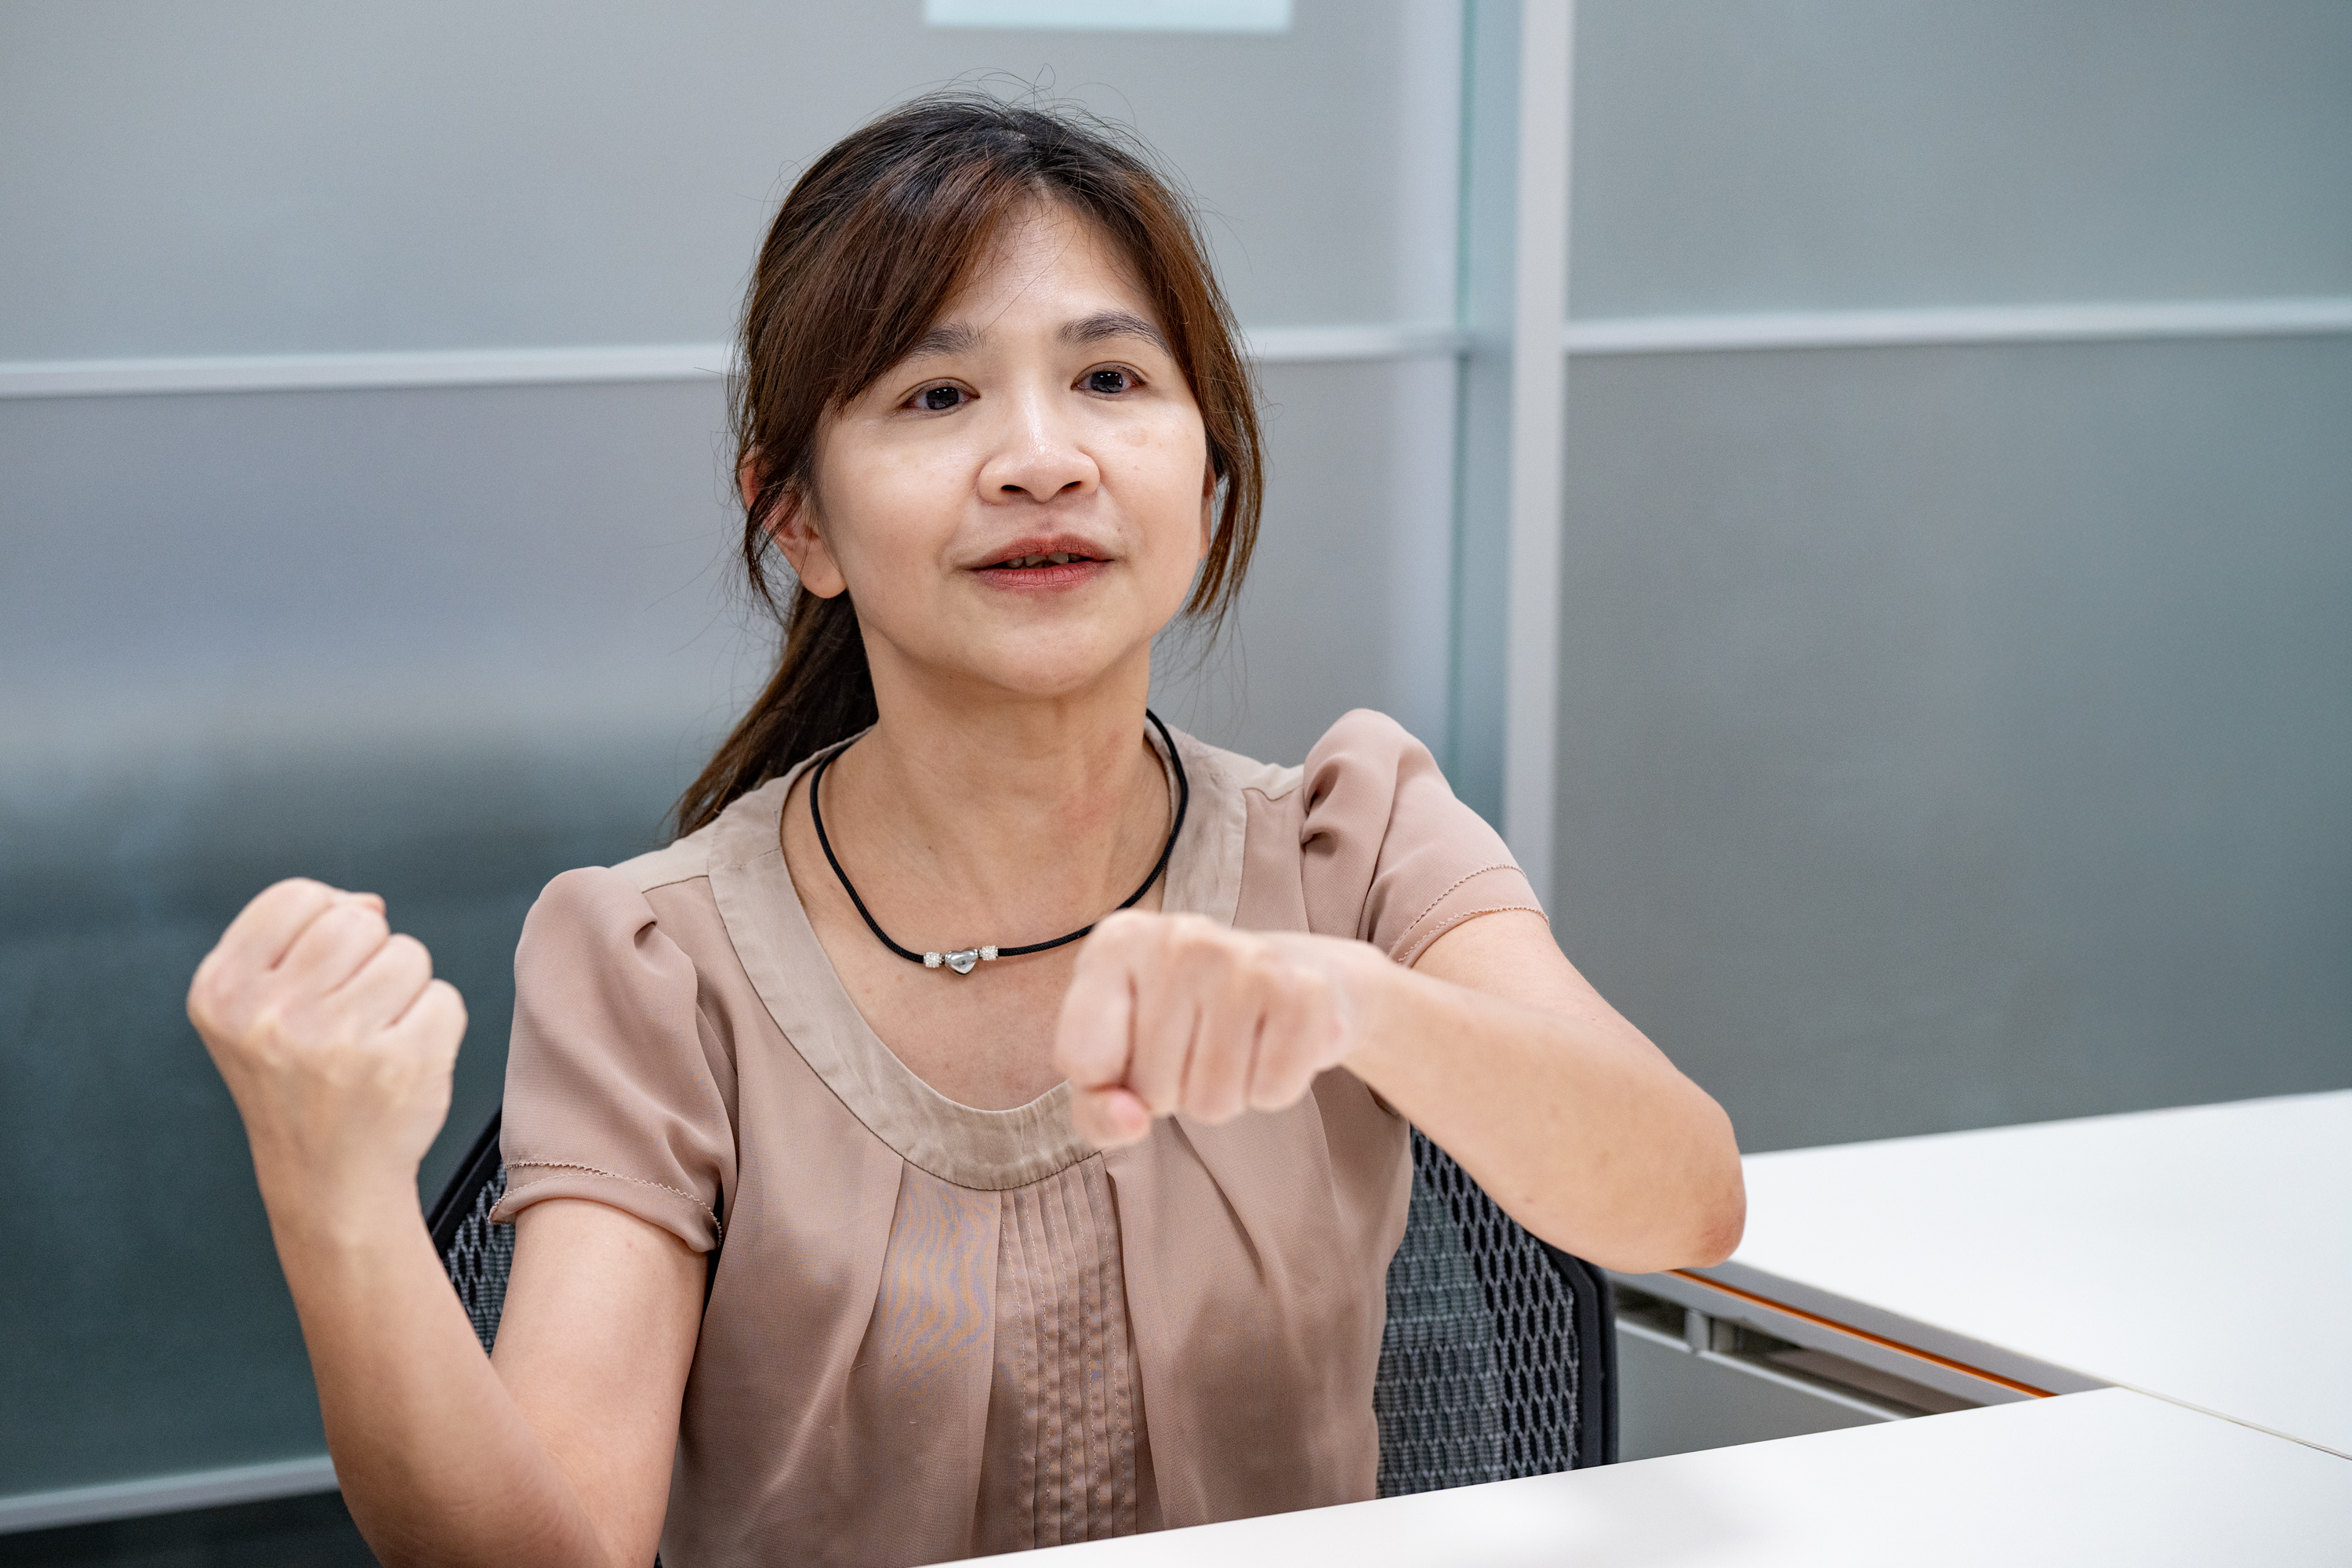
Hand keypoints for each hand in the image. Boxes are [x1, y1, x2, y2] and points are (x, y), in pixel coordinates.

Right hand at [188, 879, 465, 1210]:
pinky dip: (434, 1023)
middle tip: (349, 1012)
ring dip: (404, 989)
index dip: (324, 920)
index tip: (320, 970)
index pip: (296, 896)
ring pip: (407, 953)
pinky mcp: (401, 1063)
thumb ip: (294, 938)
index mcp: (222, 991)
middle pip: (358, 919)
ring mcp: (338, 1040)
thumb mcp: (252, 1009)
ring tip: (373, 1037)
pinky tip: (401, 1060)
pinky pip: (444, 997)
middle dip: (368, 954)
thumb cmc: (298, 1082)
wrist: (327, 1178)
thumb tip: (367, 901)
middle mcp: (271, 1014)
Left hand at [1053, 910, 1380, 1147]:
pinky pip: (1271, 1094)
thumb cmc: (1186, 1023)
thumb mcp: (1118, 1058)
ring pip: (1212, 1102)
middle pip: (1151, 1089)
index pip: (1083, 1060)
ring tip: (1235, 1044)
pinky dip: (1271, 1091)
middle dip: (1174, 1090)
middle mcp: (1176, 938)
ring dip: (1223, 1095)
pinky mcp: (1305, 989)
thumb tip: (1130, 1120)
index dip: (1107, 1083)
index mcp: (1116, 943)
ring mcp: (1244, 958)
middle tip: (1197, 1045)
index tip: (1129, 1052)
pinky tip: (1271, 1045)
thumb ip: (1094, 1108)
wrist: (1292, 975)